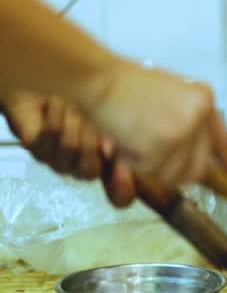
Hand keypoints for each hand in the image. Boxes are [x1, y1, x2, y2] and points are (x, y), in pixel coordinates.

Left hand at [0, 91, 137, 206]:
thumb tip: (108, 152)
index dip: (123, 190)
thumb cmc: (78, 112)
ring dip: (72, 121)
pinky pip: (51, 133)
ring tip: (68, 108)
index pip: (119, 195)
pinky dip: (56, 114)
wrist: (45, 96)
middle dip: (91, 140)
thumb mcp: (102, 125)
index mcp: (101, 167)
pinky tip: (55, 104)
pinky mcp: (34, 147)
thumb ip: (110, 141)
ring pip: (71, 147)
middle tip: (86, 120)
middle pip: (90, 170)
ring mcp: (54, 161)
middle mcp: (78, 170)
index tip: (126, 172)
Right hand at [80, 62, 226, 193]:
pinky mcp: (165, 142)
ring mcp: (184, 130)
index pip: (223, 142)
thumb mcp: (169, 97)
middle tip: (151, 155)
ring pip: (175, 174)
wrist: (99, 78)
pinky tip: (126, 141)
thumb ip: (186, 122)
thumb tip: (195, 155)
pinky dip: (134, 163)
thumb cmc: (124, 88)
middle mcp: (199, 115)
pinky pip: (152, 170)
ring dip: (151, 166)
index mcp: (203, 100)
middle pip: (198, 168)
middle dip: (175, 170)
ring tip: (135, 140)